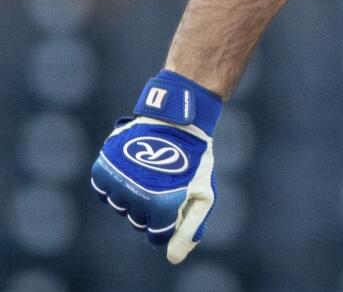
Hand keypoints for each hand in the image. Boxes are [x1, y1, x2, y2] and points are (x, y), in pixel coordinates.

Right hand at [90, 72, 220, 263]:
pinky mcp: (102, 170)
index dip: (169, 220)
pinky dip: (116, 183)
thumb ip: (189, 229)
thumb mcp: (203, 195)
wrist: (176, 120)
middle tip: (166, 180)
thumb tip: (173, 258)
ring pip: (120, 206)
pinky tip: (132, 167)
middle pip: (138, 221)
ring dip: (133, 194)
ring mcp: (116, 183)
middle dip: (152, 207)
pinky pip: (104, 190)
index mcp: (161, 206)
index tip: (176, 199)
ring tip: (151, 170)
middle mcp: (135, 197)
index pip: (157, 235)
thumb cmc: (195, 160)